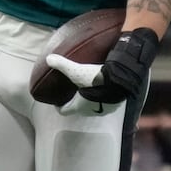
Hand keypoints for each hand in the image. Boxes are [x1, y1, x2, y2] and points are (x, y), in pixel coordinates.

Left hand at [44, 28, 159, 104]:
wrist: (121, 81)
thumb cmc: (96, 79)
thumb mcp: (77, 70)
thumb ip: (62, 65)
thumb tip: (48, 58)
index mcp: (79, 106)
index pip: (64, 111)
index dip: (59, 106)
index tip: (57, 101)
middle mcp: (91, 111)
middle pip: (79, 109)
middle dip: (75, 101)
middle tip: (73, 91)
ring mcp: (105, 109)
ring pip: (93, 106)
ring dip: (90, 100)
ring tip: (89, 89)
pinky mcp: (116, 105)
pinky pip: (106, 103)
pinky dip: (102, 98)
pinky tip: (103, 88)